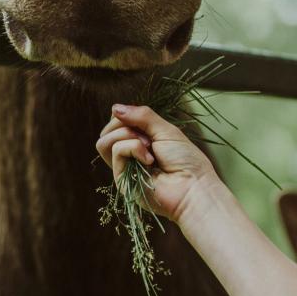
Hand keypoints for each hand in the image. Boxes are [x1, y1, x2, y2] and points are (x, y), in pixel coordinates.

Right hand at [95, 104, 219, 221]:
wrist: (192, 187)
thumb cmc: (186, 160)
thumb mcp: (165, 130)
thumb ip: (142, 116)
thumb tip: (114, 108)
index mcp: (140, 140)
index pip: (117, 121)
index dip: (125, 116)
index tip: (143, 121)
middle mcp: (129, 153)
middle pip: (107, 130)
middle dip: (124, 124)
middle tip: (148, 137)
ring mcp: (124, 167)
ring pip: (104, 141)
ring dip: (126, 136)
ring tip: (148, 146)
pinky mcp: (121, 179)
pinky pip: (116, 151)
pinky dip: (133, 148)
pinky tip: (150, 160)